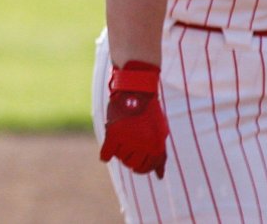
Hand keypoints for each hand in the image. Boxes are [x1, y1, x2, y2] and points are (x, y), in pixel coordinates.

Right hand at [99, 61, 168, 177]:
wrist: (136, 90)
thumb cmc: (149, 112)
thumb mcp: (160, 134)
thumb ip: (161, 156)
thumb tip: (160, 177)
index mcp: (156, 147)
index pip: (146, 168)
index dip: (140, 165)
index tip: (137, 157)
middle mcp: (143, 145)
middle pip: (131, 164)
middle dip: (129, 158)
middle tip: (128, 145)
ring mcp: (128, 139)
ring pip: (119, 157)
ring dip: (119, 151)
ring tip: (122, 138)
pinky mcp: (114, 133)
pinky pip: (107, 153)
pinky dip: (106, 154)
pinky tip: (106, 153)